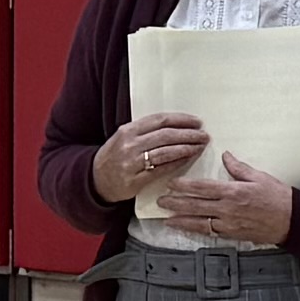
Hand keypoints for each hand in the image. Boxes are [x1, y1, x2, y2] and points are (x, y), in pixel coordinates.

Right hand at [96, 108, 215, 203]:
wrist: (95, 180)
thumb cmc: (115, 156)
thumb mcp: (125, 137)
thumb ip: (146, 131)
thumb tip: (177, 126)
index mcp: (128, 130)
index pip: (160, 120)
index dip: (181, 120)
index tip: (197, 121)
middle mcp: (129, 144)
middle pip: (166, 135)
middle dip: (189, 134)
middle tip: (204, 135)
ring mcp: (132, 163)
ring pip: (166, 152)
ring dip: (187, 148)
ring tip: (200, 146)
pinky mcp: (135, 180)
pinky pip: (161, 169)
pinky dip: (177, 163)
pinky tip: (188, 159)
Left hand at [154, 155, 294, 245]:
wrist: (292, 220)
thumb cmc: (278, 197)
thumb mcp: (259, 176)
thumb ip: (238, 167)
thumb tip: (225, 155)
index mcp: (233, 191)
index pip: (203, 188)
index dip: (184, 186)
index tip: (171, 183)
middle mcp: (228, 209)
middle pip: (196, 205)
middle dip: (176, 203)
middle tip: (161, 200)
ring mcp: (229, 224)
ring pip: (199, 222)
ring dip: (181, 220)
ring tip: (166, 217)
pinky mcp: (232, 234)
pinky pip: (209, 233)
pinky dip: (195, 230)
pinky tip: (185, 228)